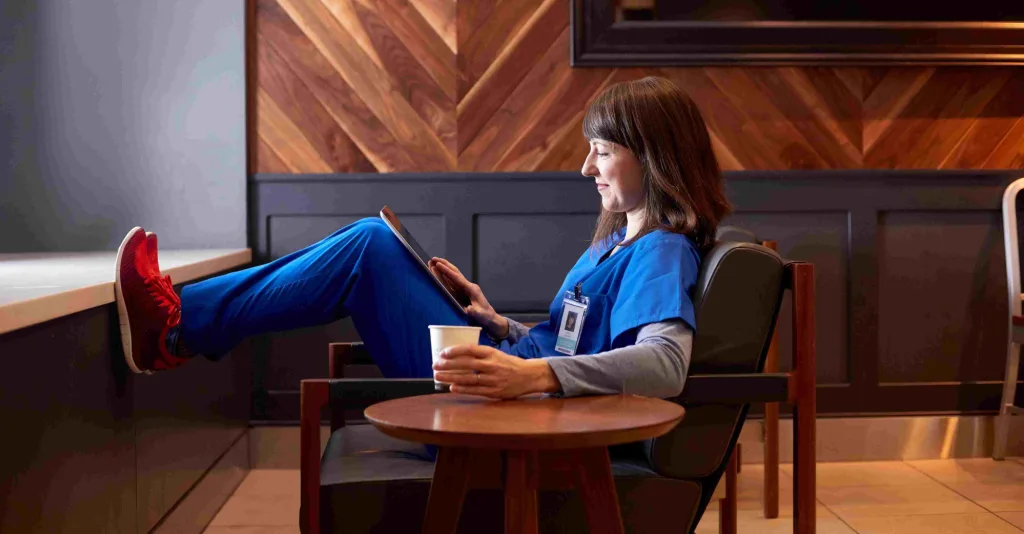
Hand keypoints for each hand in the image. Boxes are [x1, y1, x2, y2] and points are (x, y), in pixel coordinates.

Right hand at [428, 257, 508, 337]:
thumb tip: (468, 310)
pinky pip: (452, 283)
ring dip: (443, 269)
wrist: (490, 318)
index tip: (438, 264)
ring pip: (452, 276)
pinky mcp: (462, 293)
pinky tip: (438, 273)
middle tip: (433, 258)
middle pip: (454, 273)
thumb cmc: (485, 316)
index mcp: (471, 289)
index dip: (447, 271)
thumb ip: (474, 312)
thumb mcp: (480, 315)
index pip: (456, 278)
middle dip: (444, 265)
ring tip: (433, 262)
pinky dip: (444, 277)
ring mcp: (465, 289)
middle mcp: (468, 286)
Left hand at [432, 345, 559, 398]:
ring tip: (438, 376)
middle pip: (466, 364)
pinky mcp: (495, 391)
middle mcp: (492, 365)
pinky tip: (451, 387)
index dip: (454, 351)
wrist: (529, 375)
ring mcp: (493, 379)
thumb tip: (456, 356)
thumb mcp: (496, 354)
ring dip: (451, 377)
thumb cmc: (509, 364)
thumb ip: (480, 355)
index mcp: (492, 353)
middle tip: (434, 365)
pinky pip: (476, 390)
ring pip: (469, 378)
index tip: (442, 353)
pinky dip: (463, 389)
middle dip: (448, 365)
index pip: (470, 349)